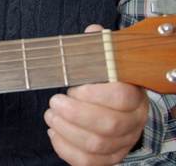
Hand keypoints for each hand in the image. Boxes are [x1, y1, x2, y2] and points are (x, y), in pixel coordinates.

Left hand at [44, 25, 148, 164]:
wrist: (116, 110)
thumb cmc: (105, 84)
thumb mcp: (104, 63)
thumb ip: (97, 48)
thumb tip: (93, 31)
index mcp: (134, 96)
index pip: (123, 97)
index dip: (94, 94)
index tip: (73, 87)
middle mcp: (133, 122)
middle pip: (108, 125)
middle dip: (74, 114)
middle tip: (54, 102)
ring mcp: (121, 143)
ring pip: (97, 145)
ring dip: (67, 129)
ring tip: (50, 115)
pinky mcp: (107, 158)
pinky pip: (88, 162)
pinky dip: (65, 148)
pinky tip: (54, 132)